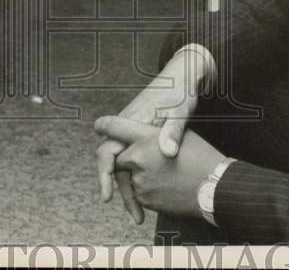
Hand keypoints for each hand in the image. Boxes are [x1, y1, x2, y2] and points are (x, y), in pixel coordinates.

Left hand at [94, 116, 225, 218]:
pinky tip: (166, 185)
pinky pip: (138, 192)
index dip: (106, 126)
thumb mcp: (181, 134)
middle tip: (148, 159)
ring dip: (139, 175)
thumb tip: (144, 135)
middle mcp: (138, 159)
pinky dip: (147, 189)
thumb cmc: (202, 156)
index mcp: (147, 138)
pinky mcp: (145, 200)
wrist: (215, 188)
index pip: (117, 128)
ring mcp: (140, 181)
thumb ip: (157, 134)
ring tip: (166, 174)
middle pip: (120, 157)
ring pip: (129, 177)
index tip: (99, 125)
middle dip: (128, 159)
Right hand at [95, 47, 210, 221]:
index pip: (107, 151)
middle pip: (112, 162)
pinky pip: (131, 157)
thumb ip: (173, 131)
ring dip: (129, 185)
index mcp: (131, 121)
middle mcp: (126, 126)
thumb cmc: (181, 91)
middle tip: (134, 214)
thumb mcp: (181, 110)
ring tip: (141, 212)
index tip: (108, 197)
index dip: (105, 175)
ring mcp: (132, 129)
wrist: (183, 74)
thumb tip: (167, 153)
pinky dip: (135, 175)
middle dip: (118, 189)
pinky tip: (147, 190)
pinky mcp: (140, 133)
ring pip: (123, 162)